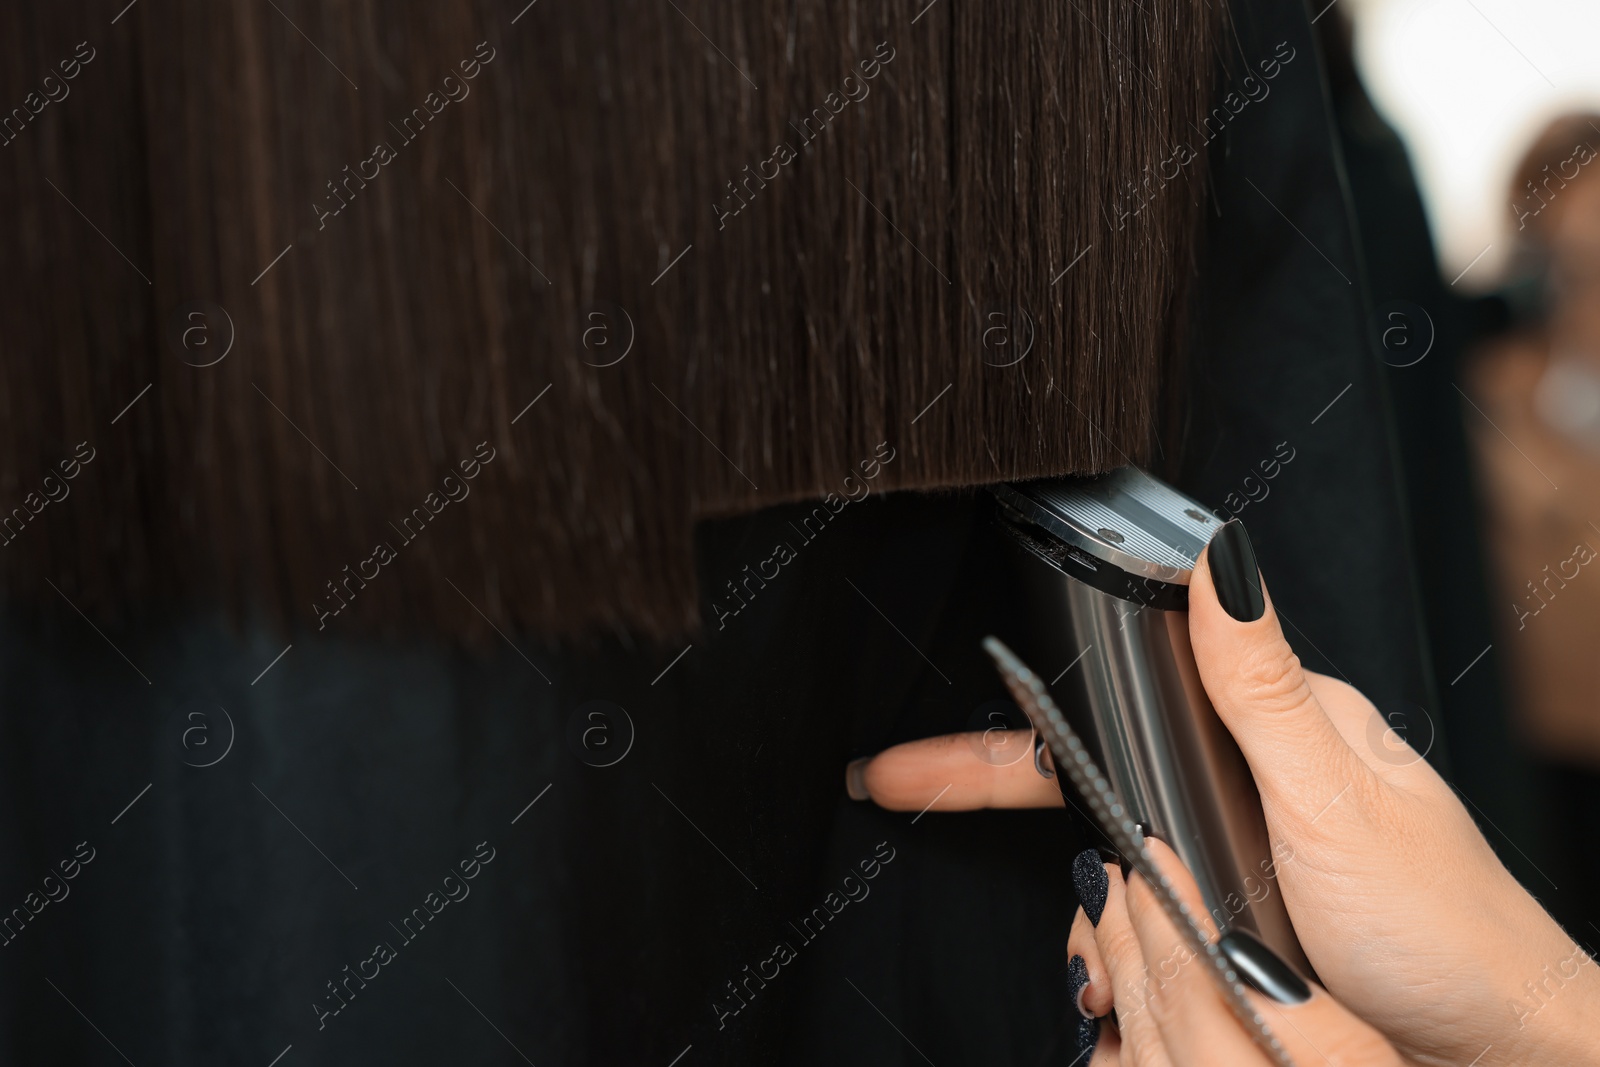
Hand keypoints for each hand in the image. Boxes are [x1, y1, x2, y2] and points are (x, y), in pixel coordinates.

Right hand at [846, 519, 1599, 1064]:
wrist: (1498, 1058)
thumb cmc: (1450, 930)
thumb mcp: (1338, 800)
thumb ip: (1263, 687)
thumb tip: (1219, 558)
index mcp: (1278, 726)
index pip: (1119, 699)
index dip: (1014, 721)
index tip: (921, 748)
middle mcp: (1253, 783)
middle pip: (1092, 778)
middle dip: (997, 797)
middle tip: (904, 790)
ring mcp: (1243, 858)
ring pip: (1112, 871)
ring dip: (1085, 920)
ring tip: (1101, 975)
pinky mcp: (1243, 924)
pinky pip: (1146, 930)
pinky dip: (1119, 958)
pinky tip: (1118, 984)